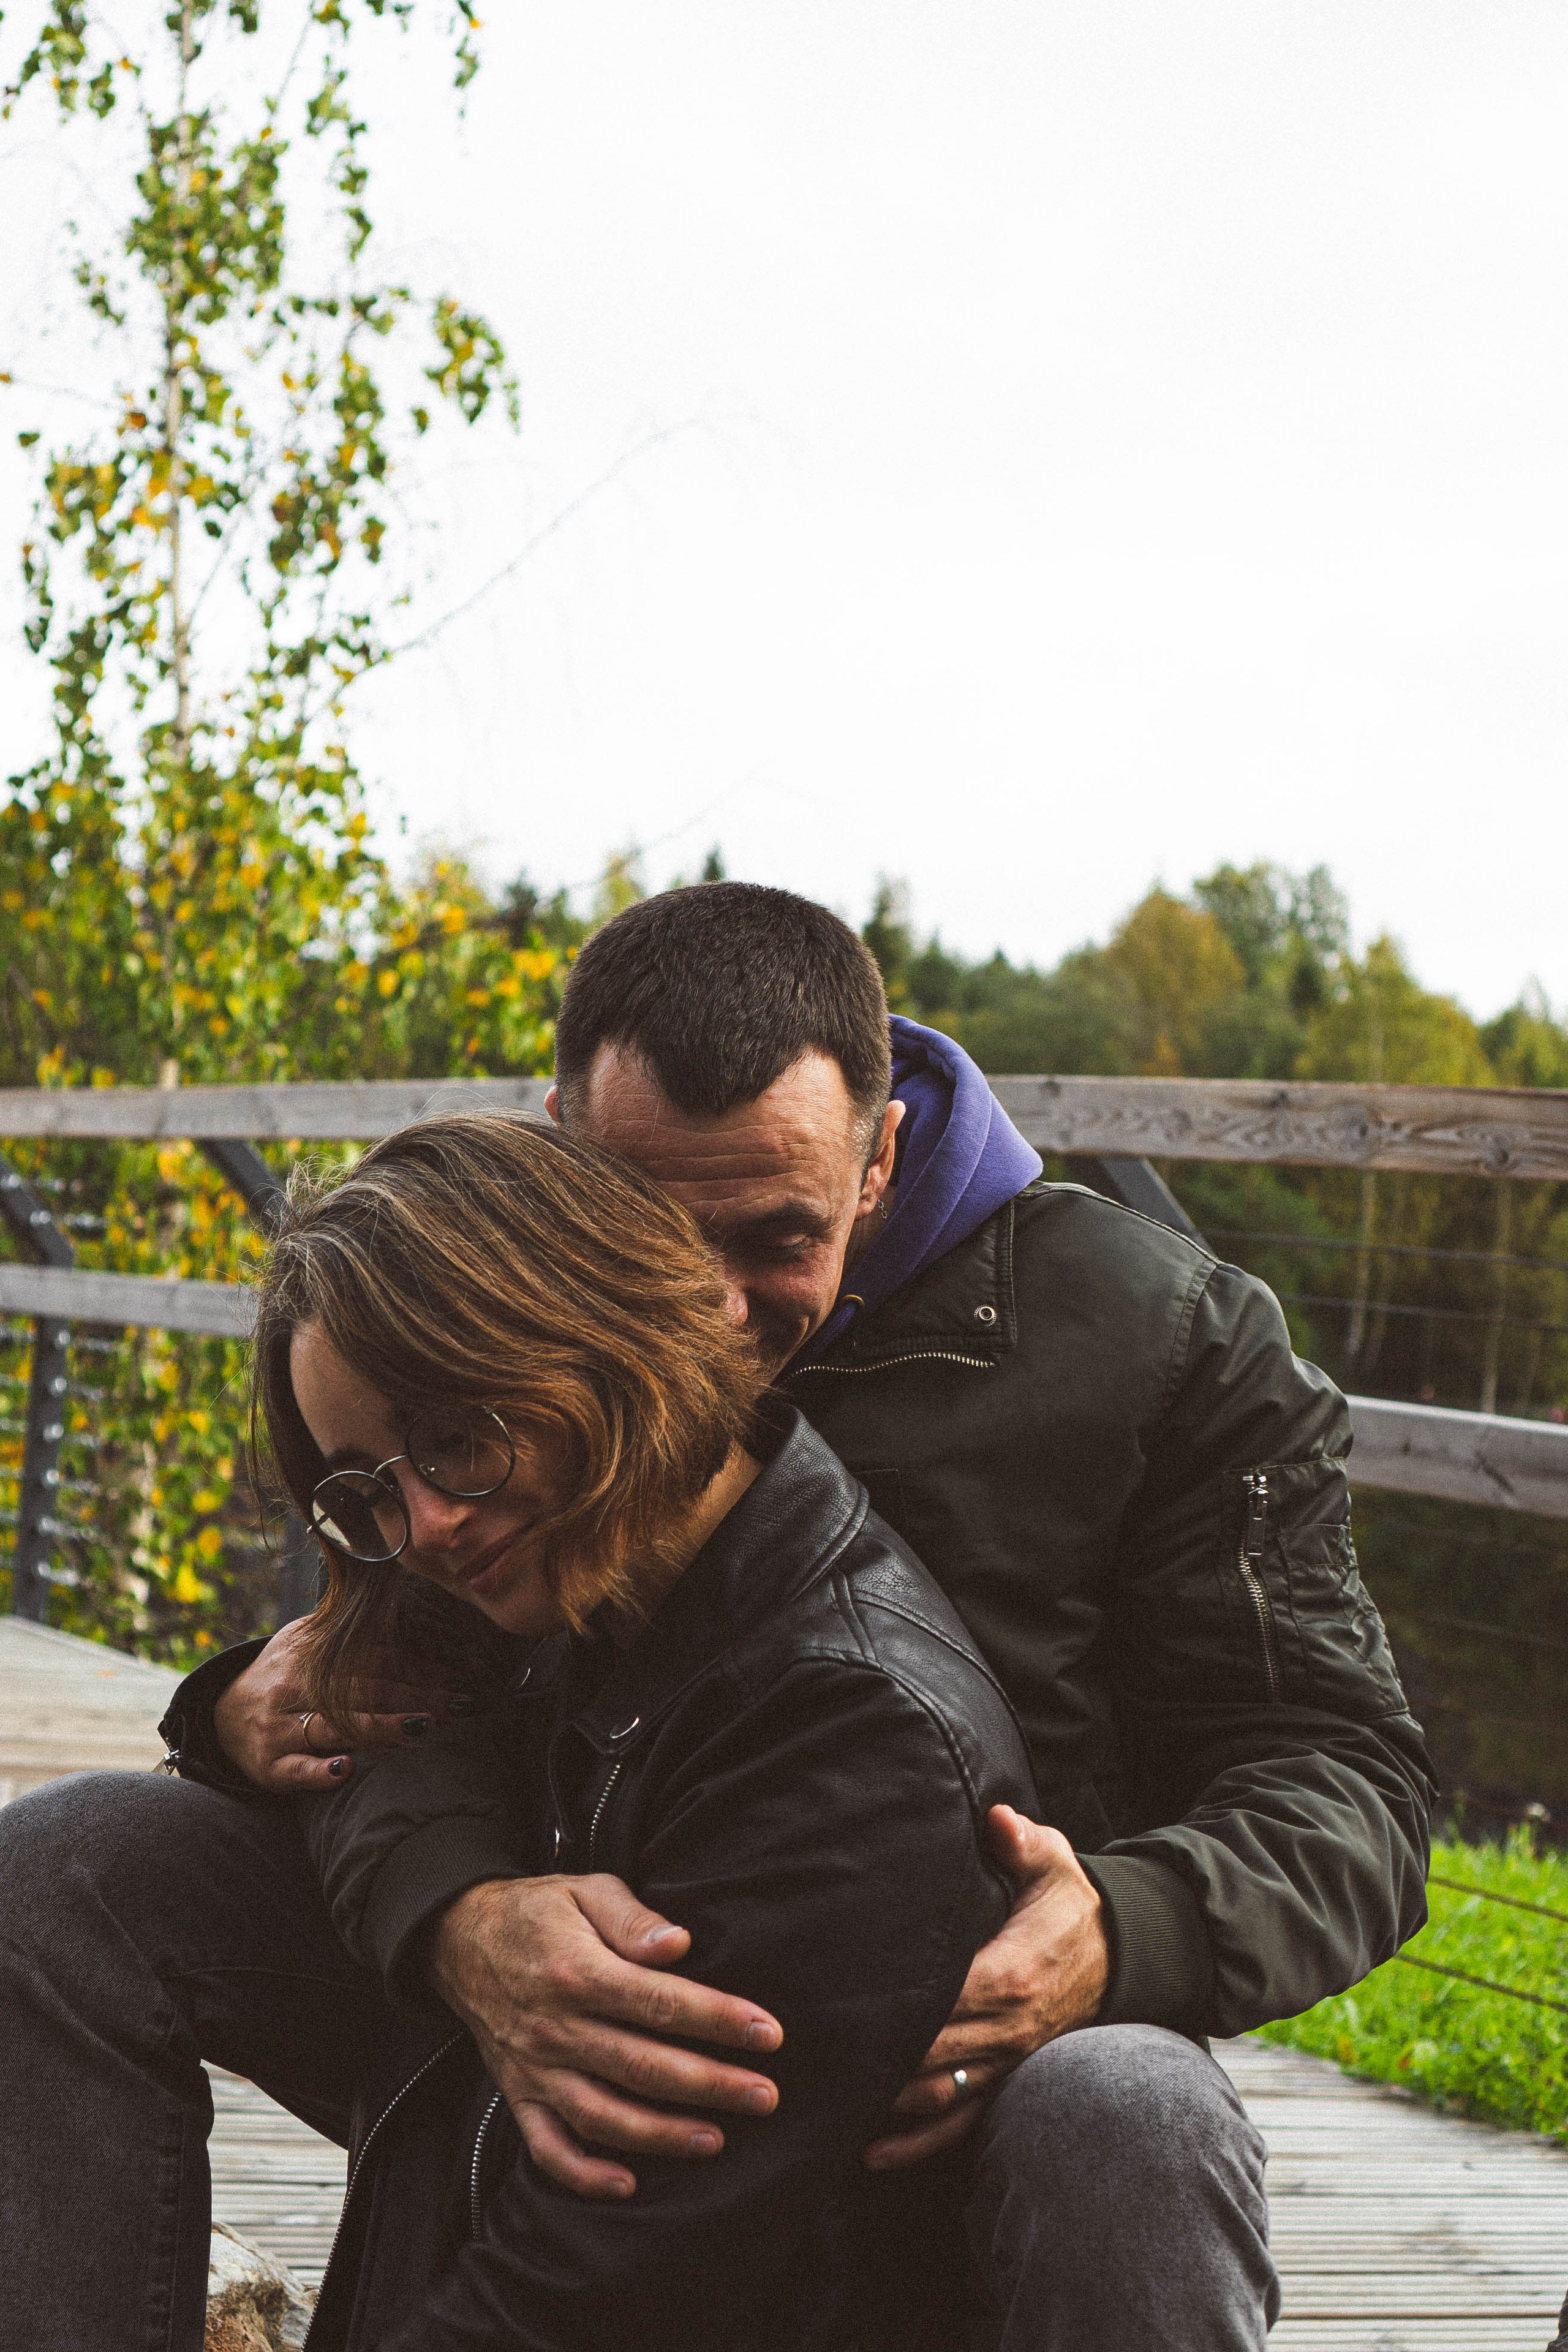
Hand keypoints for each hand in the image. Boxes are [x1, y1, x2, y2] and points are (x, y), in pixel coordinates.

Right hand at [212, 1616, 466, 1793]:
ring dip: (381, 1728)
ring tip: (421, 1728)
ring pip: (335, 1727)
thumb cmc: (279, 1677)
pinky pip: (295, 1771)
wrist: (221, 1717)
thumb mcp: (300, 1640)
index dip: (413, 1667)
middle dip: (412, 1698)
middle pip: (361, 1691)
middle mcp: (291, 1688)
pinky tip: (346, 1771)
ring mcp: (277, 1729)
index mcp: (305, 1654)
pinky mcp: (267, 1766)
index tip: (451, 1677)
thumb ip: (340, 1624)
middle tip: (455, 1707)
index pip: (367, 1659)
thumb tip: (387, 1593)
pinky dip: (319, 1772)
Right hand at [428, 1874, 783, 2201]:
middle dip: (710, 2084)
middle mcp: (556, 2027)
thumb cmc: (538, 1911)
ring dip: (661, 2134)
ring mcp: (535, 2068)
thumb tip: (678, 1944)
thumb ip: (632, 1916)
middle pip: (642, 2065)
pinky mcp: (518, 2095)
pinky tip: (628, 2186)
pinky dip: (584, 2174)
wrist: (459, 1938)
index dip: (717, 2019)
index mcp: (577, 1971)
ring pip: (603, 2115)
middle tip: (765, 2095)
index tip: (767, 2034)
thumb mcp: (584, 1890)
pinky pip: (547, 2147)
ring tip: (716, 2140)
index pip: (659, 2002)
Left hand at [863, 1806, 1108, 2170]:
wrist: (1121, 1954)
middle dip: (872, 2055)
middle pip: (925, 2052)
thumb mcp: (1053, 1863)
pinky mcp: (1007, 2081)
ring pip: (935, 2094)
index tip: (842, 2004)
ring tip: (827, 2099)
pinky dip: (917, 2144)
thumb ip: (1022, 1840)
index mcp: (1009, 1974)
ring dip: (884, 2101)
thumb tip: (998, 1819)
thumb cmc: (1071, 1905)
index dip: (892, 2005)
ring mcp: (1007, 2063)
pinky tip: (872, 2154)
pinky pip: (961, 2122)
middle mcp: (1006, 2029)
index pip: (940, 1997)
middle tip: (812, 2054)